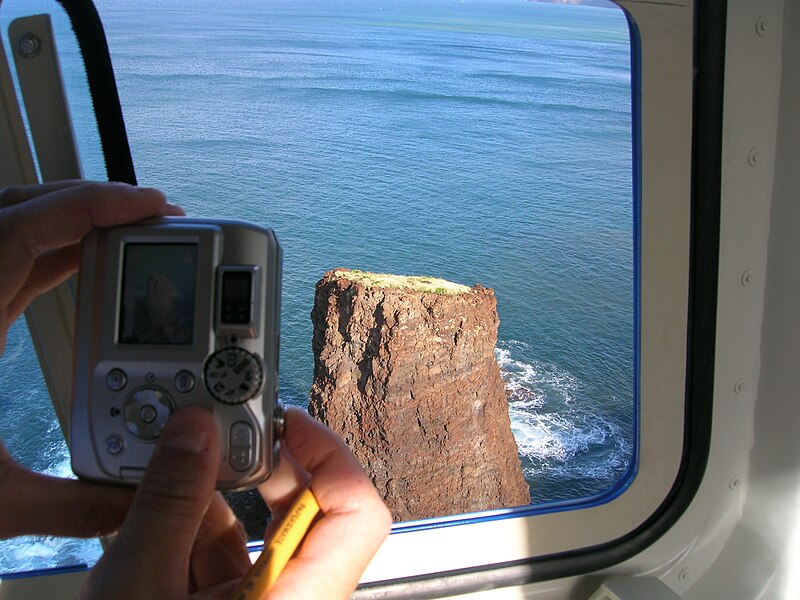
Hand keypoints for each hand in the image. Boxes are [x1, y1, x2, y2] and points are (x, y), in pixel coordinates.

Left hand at [0, 180, 183, 539]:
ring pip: (14, 226)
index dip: (91, 206)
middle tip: (152, 216)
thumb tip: (138, 501)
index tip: (148, 206)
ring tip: (129, 232)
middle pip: (21, 210)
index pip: (25, 230)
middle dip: (92, 201)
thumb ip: (73, 504)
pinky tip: (87, 264)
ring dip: (73, 220)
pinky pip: (13, 258)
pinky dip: (56, 248)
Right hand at [80, 407, 391, 598]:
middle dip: (263, 470)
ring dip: (217, 496)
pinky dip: (193, 525)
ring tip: (179, 467)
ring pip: (256, 534)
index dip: (332, 457)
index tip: (291, 424)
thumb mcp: (140, 588)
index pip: (356, 514)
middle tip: (226, 436)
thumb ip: (169, 505)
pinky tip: (160, 506)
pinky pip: (222, 556)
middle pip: (305, 514)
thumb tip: (193, 434)